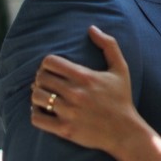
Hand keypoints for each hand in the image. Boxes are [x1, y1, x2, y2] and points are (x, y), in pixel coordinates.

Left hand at [30, 26, 140, 155]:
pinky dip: (35, 113)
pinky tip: (43, 112)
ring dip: (36, 95)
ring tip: (43, 97)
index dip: (47, 64)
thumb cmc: (122, 99)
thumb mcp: (121, 69)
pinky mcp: (65, 129)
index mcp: (85, 77)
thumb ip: (109, 45)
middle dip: (40, 79)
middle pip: (41, 78)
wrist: (125, 132)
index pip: (50, 62)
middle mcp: (75, 93)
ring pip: (36, 97)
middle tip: (46, 84)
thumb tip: (92, 28)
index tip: (52, 71)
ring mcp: (69, 112)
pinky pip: (37, 118)